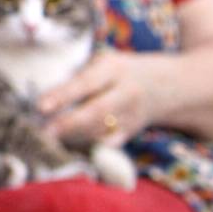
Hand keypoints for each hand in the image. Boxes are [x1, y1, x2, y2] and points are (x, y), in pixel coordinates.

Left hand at [37, 50, 167, 146]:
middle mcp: (125, 93)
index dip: (63, 95)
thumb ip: (81, 76)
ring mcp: (131, 116)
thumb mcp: (105, 62)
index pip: (86, 83)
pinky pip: (107, 144)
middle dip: (67, 124)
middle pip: (96, 112)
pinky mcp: (131, 133)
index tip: (41, 106)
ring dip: (72, 137)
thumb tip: (45, 95)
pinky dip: (87, 146)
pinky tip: (68, 149)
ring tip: (48, 141)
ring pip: (99, 131)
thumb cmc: (123, 71)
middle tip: (43, 133)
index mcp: (114, 69)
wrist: (170, 86)